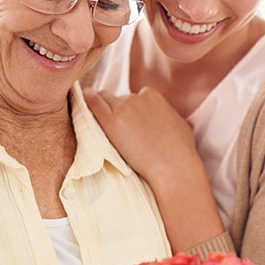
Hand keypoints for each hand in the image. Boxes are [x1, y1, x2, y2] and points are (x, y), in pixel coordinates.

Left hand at [83, 86, 225, 251]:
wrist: (173, 167)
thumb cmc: (181, 151)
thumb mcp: (182, 125)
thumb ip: (171, 116)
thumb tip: (173, 119)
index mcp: (153, 96)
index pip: (135, 96)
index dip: (131, 109)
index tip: (129, 120)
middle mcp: (136, 98)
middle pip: (119, 99)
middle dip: (117, 109)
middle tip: (116, 126)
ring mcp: (123, 109)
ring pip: (105, 100)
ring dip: (102, 107)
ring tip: (96, 115)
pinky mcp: (111, 122)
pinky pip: (94, 103)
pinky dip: (87, 99)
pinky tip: (83, 96)